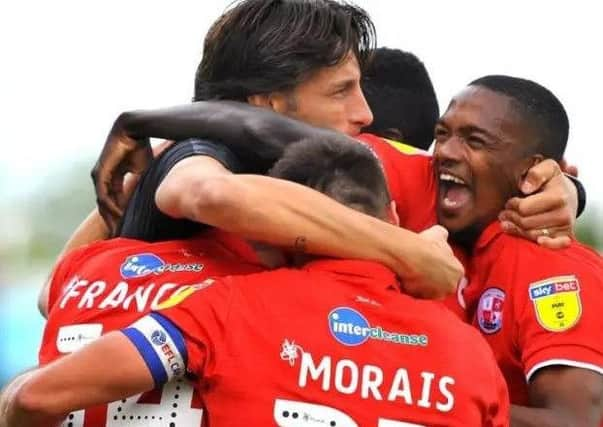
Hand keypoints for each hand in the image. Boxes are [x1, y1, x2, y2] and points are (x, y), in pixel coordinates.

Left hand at [90, 117, 152, 235]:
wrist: (133, 131)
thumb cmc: (140, 148)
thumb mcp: (143, 172)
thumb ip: (142, 185)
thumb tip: (156, 198)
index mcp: (113, 178)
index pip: (114, 201)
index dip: (120, 215)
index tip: (127, 229)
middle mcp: (103, 178)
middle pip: (106, 206)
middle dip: (112, 221)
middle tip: (119, 237)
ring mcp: (99, 176)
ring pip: (103, 203)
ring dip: (110, 217)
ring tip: (118, 231)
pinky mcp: (99, 173)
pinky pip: (104, 194)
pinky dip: (110, 206)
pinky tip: (119, 215)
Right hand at [402, 225, 463, 298]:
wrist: (409, 255)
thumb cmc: (426, 244)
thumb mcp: (438, 232)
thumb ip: (443, 235)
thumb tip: (442, 234)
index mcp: (458, 272)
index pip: (452, 271)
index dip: (440, 265)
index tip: (431, 260)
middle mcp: (451, 287)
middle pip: (442, 283)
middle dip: (434, 277)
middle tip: (422, 267)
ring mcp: (435, 295)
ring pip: (430, 290)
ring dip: (423, 283)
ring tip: (413, 271)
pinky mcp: (420, 299)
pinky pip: (417, 294)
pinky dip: (412, 288)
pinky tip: (407, 277)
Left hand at [499, 159, 575, 248]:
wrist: (568, 194)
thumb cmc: (551, 181)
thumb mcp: (546, 168)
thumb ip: (536, 173)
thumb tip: (525, 187)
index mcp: (557, 196)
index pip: (524, 208)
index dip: (512, 205)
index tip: (509, 202)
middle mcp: (563, 213)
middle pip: (526, 223)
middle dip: (511, 217)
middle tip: (504, 213)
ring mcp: (564, 226)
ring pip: (532, 234)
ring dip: (517, 229)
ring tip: (508, 222)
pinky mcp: (565, 236)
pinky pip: (555, 245)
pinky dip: (547, 245)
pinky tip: (538, 242)